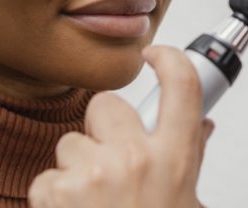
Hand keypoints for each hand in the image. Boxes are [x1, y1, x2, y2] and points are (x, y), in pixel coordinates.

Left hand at [28, 46, 214, 207]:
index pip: (182, 85)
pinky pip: (46, 175)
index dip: (167, 59)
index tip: (154, 54)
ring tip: (93, 204)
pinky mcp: (57, 192)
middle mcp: (135, 159)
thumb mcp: (186, 203)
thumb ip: (188, 159)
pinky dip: (54, 197)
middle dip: (102, 128)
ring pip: (69, 142)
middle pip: (106, 104)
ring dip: (76, 169)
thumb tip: (200, 127)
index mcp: (174, 160)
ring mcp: (93, 173)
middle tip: (111, 163)